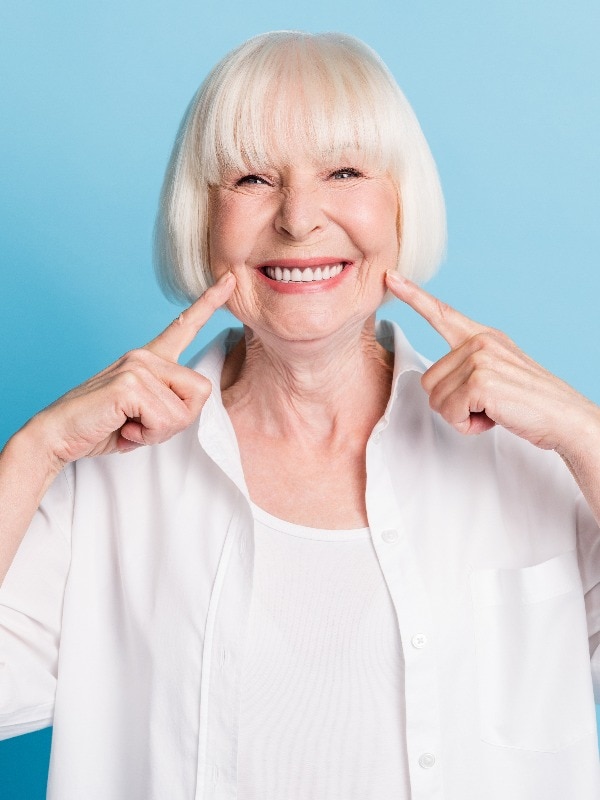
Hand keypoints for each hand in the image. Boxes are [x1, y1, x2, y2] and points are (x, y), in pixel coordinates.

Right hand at [32, 272, 235, 466]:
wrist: (57, 435)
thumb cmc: (101, 426)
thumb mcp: (145, 414)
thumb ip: (169, 403)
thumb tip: (191, 404)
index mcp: (150, 358)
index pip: (185, 325)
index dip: (210, 303)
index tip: (230, 279)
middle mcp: (145, 356)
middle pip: (201, 391)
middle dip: (178, 421)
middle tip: (143, 426)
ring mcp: (138, 365)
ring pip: (184, 410)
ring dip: (159, 431)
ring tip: (129, 426)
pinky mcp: (130, 383)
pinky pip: (165, 419)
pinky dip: (147, 434)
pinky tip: (123, 429)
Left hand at [385, 271, 598, 452]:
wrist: (566, 418)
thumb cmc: (531, 403)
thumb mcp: (499, 373)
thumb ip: (468, 367)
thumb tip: (433, 382)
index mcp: (483, 337)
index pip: (442, 313)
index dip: (413, 296)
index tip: (390, 277)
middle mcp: (479, 342)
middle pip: (428, 380)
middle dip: (452, 403)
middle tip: (487, 404)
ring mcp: (479, 359)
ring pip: (436, 399)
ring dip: (460, 415)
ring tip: (493, 409)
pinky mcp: (479, 382)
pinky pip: (449, 413)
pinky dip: (467, 425)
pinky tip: (493, 417)